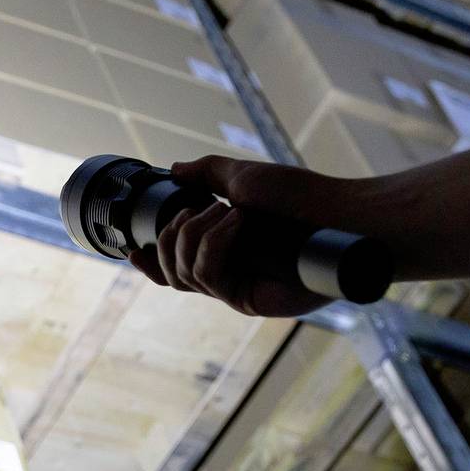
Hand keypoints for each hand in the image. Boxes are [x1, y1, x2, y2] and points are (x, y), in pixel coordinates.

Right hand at [128, 155, 344, 316]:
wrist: (338, 217)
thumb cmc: (301, 196)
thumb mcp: (243, 175)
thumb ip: (206, 173)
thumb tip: (174, 170)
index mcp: (224, 246)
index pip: (176, 264)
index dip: (149, 261)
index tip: (130, 247)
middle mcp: (228, 270)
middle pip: (169, 271)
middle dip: (168, 236)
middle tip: (194, 210)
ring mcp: (236, 287)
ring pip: (182, 274)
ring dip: (194, 235)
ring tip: (226, 213)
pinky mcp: (247, 300)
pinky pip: (206, 277)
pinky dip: (213, 244)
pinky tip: (235, 223)